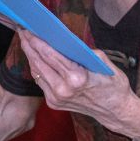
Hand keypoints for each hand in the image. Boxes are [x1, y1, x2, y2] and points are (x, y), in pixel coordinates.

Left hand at [20, 32, 139, 135]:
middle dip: (29, 45)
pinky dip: (37, 68)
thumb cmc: (113, 85)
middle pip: (39, 63)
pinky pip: (41, 81)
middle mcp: (63, 89)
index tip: (29, 29)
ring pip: (37, 72)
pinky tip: (35, 57)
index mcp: (76, 78)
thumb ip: (83, 51)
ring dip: (31, 56)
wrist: (116, 111)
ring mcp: (56, 98)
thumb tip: (64, 40)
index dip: (37, 41)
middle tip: (23, 31)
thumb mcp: (103, 62)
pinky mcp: (53, 103)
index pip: (50, 55)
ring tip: (27, 42)